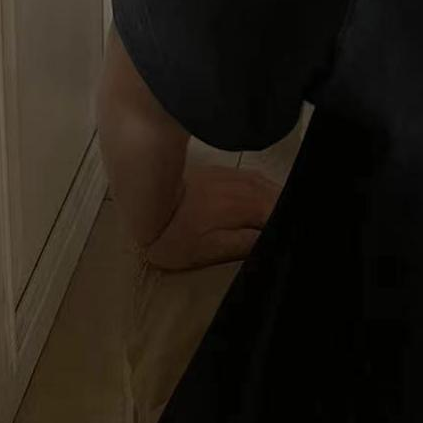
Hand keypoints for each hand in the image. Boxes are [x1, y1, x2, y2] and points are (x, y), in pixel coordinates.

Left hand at [142, 166, 279, 272]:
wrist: (145, 196)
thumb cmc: (174, 230)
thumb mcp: (209, 249)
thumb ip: (244, 245)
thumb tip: (266, 240)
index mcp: (247, 206)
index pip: (277, 213)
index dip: (275, 227)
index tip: (265, 239)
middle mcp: (246, 186)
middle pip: (277, 198)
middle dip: (275, 213)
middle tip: (263, 231)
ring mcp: (235, 177)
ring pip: (269, 188)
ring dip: (273, 204)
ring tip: (264, 222)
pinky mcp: (224, 174)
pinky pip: (256, 180)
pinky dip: (265, 193)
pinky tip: (260, 204)